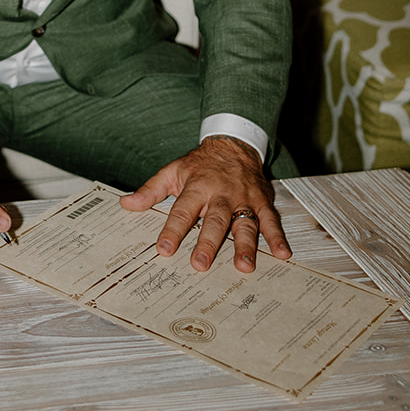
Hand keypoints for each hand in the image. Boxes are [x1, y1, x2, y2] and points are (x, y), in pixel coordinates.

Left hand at [119, 135, 291, 272]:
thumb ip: (151, 190)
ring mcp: (243, 198)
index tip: (164, 249)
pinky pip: (271, 220)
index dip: (173, 230)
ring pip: (245, 223)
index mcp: (197, 186)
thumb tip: (126, 204)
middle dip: (208, 243)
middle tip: (201, 264)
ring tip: (244, 267)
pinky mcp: (261, 201)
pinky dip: (278, 237)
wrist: (232, 144)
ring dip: (245, 246)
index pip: (182, 210)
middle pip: (215, 219)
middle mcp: (221, 193)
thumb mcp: (172, 171)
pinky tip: (283, 254)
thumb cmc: (200, 164)